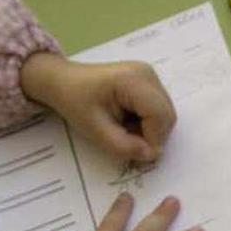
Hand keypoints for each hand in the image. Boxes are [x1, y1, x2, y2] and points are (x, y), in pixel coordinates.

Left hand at [21, 52, 176, 161]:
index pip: (160, 116)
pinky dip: (148, 121)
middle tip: (127, 142)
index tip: (136, 154)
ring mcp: (150, 76)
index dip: (153, 139)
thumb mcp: (94, 129)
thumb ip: (122, 145)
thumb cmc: (74, 102)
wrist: (63, 81)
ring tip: (124, 129)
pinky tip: (128, 120)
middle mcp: (148, 74)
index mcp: (134, 80)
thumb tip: (151, 155)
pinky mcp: (149, 81)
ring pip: (165, 113)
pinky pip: (159, 108)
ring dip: (150, 129)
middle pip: (167, 115)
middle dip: (152, 135)